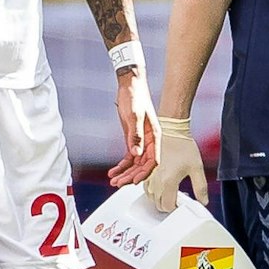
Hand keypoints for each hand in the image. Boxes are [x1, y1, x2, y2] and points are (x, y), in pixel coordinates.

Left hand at [107, 69, 160, 186]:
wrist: (130, 84)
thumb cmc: (135, 97)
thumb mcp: (134, 116)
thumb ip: (135, 135)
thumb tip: (136, 153)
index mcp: (154, 136)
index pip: (153, 160)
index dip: (144, 172)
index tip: (135, 181)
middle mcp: (149, 140)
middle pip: (142, 165)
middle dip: (131, 176)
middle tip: (119, 184)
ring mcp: (140, 140)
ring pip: (135, 163)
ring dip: (125, 173)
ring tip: (114, 181)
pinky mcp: (132, 138)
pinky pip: (128, 157)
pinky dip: (121, 165)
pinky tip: (114, 172)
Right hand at [144, 116, 205, 212]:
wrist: (171, 130)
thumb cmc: (183, 146)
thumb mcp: (197, 168)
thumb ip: (201, 187)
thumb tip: (202, 201)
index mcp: (168, 182)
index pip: (168, 206)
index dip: (176, 207)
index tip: (182, 202)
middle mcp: (155, 181)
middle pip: (158, 204)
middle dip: (168, 204)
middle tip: (178, 197)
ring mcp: (148, 176)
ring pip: (151, 197)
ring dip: (160, 198)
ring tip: (171, 190)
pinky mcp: (145, 171)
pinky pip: (146, 188)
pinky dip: (154, 190)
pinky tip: (163, 184)